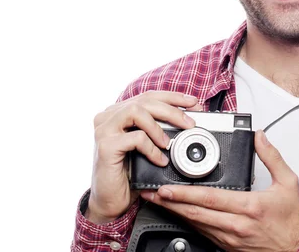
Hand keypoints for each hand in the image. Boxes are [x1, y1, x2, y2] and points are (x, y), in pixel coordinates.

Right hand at [85, 90, 201, 223]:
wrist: (112, 201)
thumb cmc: (131, 173)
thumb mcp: (147, 145)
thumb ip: (158, 128)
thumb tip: (188, 118)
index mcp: (118, 112)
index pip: (148, 96)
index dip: (173, 97)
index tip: (194, 103)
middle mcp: (108, 116)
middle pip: (145, 101)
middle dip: (172, 110)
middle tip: (190, 124)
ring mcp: (104, 130)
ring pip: (137, 111)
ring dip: (159, 126)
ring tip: (170, 143)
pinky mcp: (105, 146)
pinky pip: (135, 138)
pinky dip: (152, 148)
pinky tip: (160, 160)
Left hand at [141, 130, 298, 251]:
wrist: (297, 249)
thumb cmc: (291, 220)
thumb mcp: (288, 183)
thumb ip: (272, 157)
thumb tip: (260, 137)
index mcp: (249, 206)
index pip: (209, 198)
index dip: (184, 194)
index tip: (166, 188)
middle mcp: (236, 224)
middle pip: (195, 213)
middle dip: (171, 203)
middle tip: (152, 194)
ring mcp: (230, 238)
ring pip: (196, 224)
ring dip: (176, 213)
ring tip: (160, 202)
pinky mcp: (228, 246)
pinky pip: (203, 233)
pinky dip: (189, 223)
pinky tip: (180, 215)